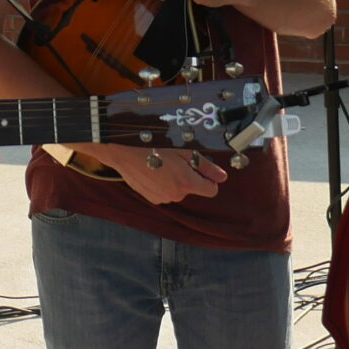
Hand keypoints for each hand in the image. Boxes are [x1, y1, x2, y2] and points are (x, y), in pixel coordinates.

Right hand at [84, 144, 226, 204]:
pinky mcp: (153, 200)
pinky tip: (153, 173)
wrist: (125, 155)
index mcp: (187, 183)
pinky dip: (162, 185)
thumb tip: (223, 177)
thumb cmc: (154, 148)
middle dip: (188, 177)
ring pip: (178, 191)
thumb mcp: (184, 152)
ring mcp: (164, 199)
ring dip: (174, 181)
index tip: (199, 169)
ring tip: (161, 166)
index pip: (211, 190)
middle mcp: (177, 195)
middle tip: (174, 161)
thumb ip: (206, 166)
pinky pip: (165, 193)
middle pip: (193, 189)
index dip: (208, 179)